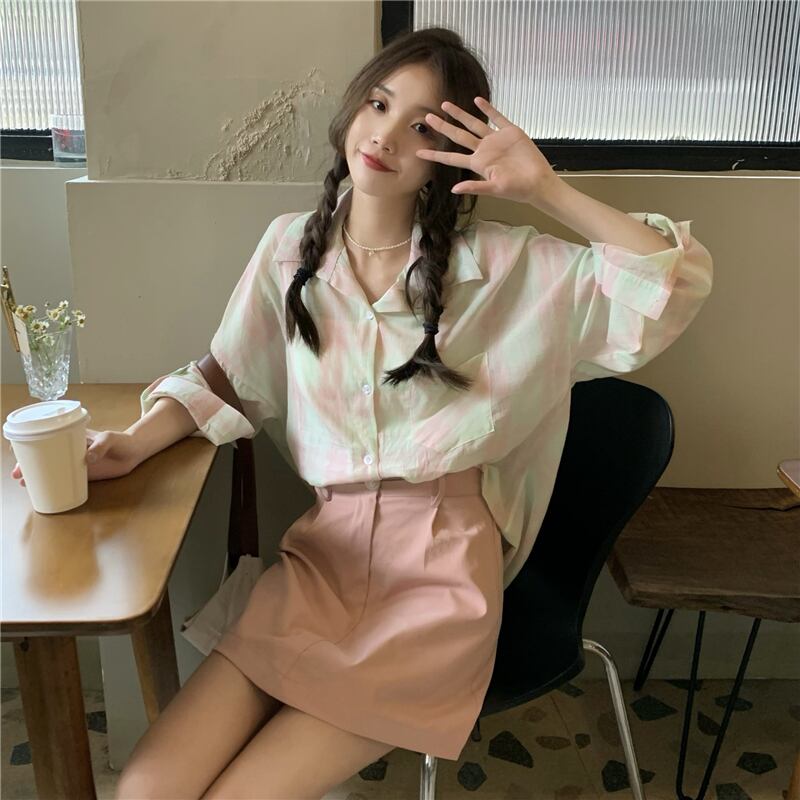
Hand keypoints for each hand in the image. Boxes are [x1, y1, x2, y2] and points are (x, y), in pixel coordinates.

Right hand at [10, 429, 140, 486]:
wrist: (134, 452)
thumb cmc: (120, 440)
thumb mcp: (109, 439)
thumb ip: (100, 446)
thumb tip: (88, 458)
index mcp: (72, 437)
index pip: (46, 438)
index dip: (30, 446)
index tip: (18, 454)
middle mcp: (70, 450)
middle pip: (44, 456)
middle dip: (28, 464)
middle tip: (19, 474)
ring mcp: (75, 463)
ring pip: (51, 469)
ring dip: (37, 476)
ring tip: (25, 483)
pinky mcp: (84, 475)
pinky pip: (64, 480)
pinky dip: (53, 485)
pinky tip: (44, 491)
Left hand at [416, 96, 560, 206]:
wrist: (538, 182)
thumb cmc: (517, 189)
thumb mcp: (494, 190)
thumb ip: (474, 187)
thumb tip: (454, 189)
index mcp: (478, 164)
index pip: (451, 158)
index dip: (435, 154)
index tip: (419, 152)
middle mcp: (484, 150)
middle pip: (458, 136)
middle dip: (443, 127)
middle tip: (428, 118)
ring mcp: (496, 140)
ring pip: (474, 124)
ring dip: (460, 114)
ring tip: (445, 104)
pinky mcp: (510, 132)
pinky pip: (497, 117)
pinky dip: (488, 109)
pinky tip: (477, 100)